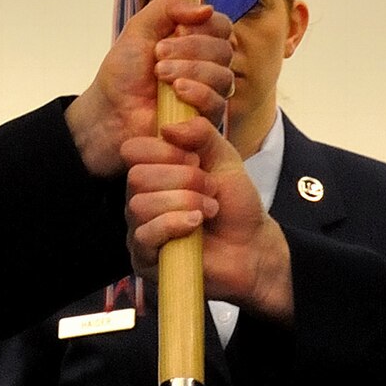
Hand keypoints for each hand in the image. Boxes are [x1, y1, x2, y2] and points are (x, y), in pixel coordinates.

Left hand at [66, 0, 233, 177]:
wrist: (111, 109)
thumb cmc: (125, 71)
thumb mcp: (140, 27)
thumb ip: (169, 7)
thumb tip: (206, 9)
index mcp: (197, 41)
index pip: (221, 26)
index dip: (203, 27)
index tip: (176, 30)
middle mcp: (208, 66)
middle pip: (223, 50)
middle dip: (189, 48)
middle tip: (158, 54)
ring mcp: (208, 93)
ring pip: (222, 76)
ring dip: (189, 70)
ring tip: (159, 73)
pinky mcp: (204, 119)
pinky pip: (216, 102)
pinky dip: (197, 93)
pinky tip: (176, 92)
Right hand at [123, 117, 295, 321]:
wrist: (252, 245)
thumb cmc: (235, 203)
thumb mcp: (224, 157)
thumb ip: (201, 133)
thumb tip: (168, 127)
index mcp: (154, 170)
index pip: (133, 150)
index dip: (164, 152)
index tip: (196, 160)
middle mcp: (140, 197)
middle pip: (137, 177)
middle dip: (182, 180)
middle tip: (210, 189)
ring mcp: (140, 228)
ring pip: (140, 206)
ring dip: (183, 203)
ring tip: (209, 210)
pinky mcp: (144, 258)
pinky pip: (144, 235)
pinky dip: (173, 224)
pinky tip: (195, 225)